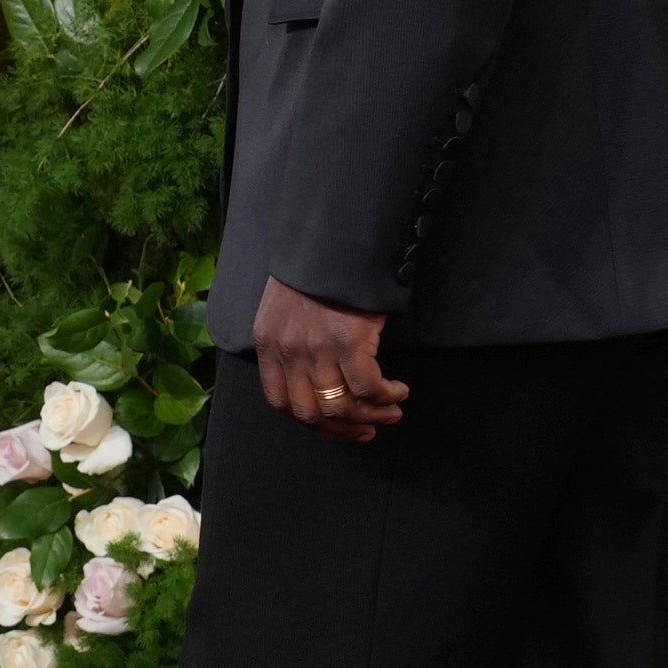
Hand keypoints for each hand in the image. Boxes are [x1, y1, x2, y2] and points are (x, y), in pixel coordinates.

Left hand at [253, 278, 403, 441]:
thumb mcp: (285, 308)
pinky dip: (386, 396)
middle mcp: (289, 351)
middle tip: (367, 427)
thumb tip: (315, 379)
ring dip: (371, 415)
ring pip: (342, 406)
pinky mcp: (349, 342)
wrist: (335, 238)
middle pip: (311, 413)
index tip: (334, 426)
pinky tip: (398, 391)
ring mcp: (318, 349)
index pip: (280, 402)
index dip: (310, 423)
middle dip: (342, 428)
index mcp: (268, 344)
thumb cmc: (315, 269)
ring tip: (391, 411)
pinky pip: (368, 387)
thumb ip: (290, 343)